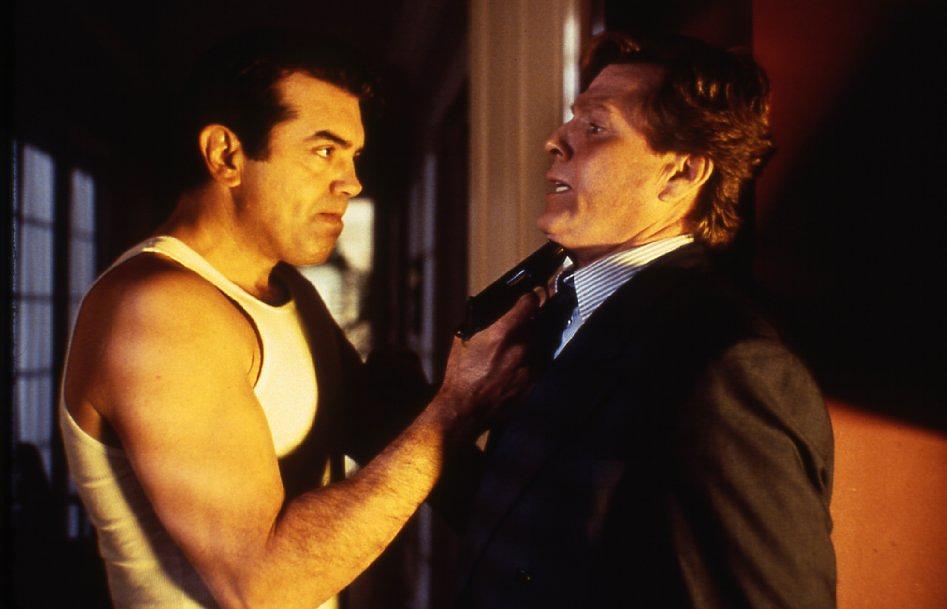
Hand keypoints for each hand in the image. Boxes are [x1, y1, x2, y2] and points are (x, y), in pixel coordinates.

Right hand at [435, 292, 538, 437]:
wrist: (464, 409)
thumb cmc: (460, 375)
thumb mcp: (462, 340)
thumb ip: (478, 321)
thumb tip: (484, 308)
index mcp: (501, 334)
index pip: (530, 304)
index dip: (533, 296)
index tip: (536, 294)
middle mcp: (520, 348)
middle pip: (534, 325)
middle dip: (527, 324)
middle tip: (516, 328)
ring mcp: (529, 366)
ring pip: (538, 344)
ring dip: (530, 343)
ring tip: (512, 352)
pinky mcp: (533, 383)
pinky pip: (539, 363)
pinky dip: (531, 361)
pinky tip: (516, 366)